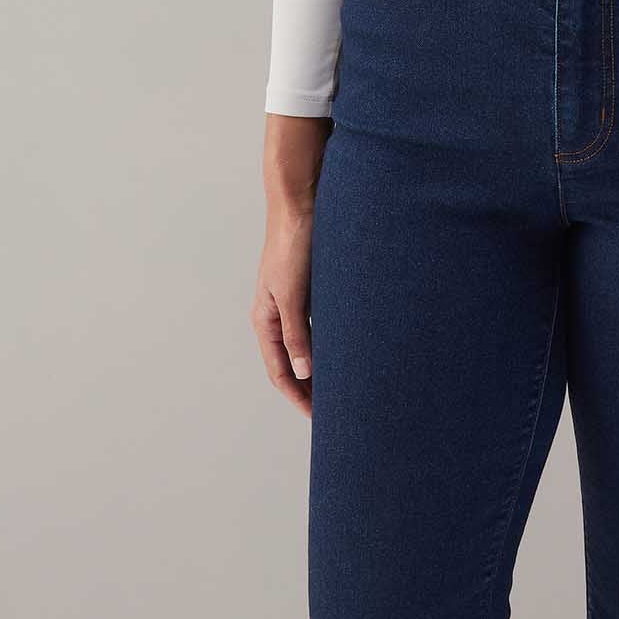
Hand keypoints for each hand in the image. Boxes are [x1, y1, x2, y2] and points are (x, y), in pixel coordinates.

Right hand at [251, 114, 326, 416]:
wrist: (302, 201)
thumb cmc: (292, 244)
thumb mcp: (293, 293)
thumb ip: (298, 333)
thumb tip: (303, 372)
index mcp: (266, 319)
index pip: (281, 371)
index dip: (299, 396)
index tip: (319, 418)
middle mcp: (279, 313)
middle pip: (294, 361)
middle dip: (312, 386)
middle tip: (337, 409)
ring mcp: (295, 299)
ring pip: (309, 343)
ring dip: (324, 364)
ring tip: (347, 384)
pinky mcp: (313, 285)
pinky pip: (322, 323)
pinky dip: (333, 340)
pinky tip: (351, 347)